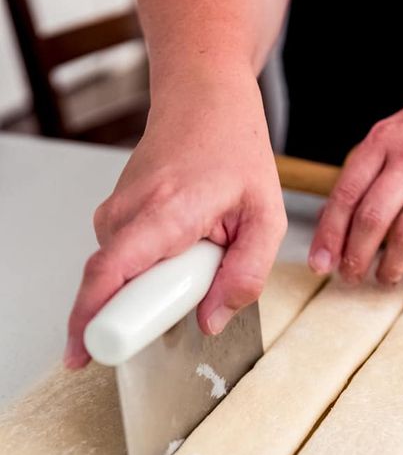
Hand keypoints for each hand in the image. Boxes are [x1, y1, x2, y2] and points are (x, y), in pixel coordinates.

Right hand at [64, 68, 286, 368]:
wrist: (203, 100)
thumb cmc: (234, 150)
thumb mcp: (266, 216)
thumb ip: (246, 275)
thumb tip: (210, 322)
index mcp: (165, 211)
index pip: (110, 273)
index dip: (91, 319)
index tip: (83, 355)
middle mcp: (126, 212)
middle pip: (111, 286)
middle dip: (146, 307)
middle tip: (197, 277)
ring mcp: (113, 212)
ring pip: (121, 277)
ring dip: (157, 283)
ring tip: (200, 246)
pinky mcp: (113, 217)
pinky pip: (124, 262)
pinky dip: (152, 268)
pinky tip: (181, 242)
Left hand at [309, 67, 402, 283]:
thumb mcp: (390, 136)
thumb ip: (361, 177)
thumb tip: (327, 224)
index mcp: (382, 142)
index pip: (345, 195)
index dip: (328, 236)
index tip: (319, 264)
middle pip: (372, 218)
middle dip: (355, 257)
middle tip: (349, 277)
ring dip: (391, 266)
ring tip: (384, 277)